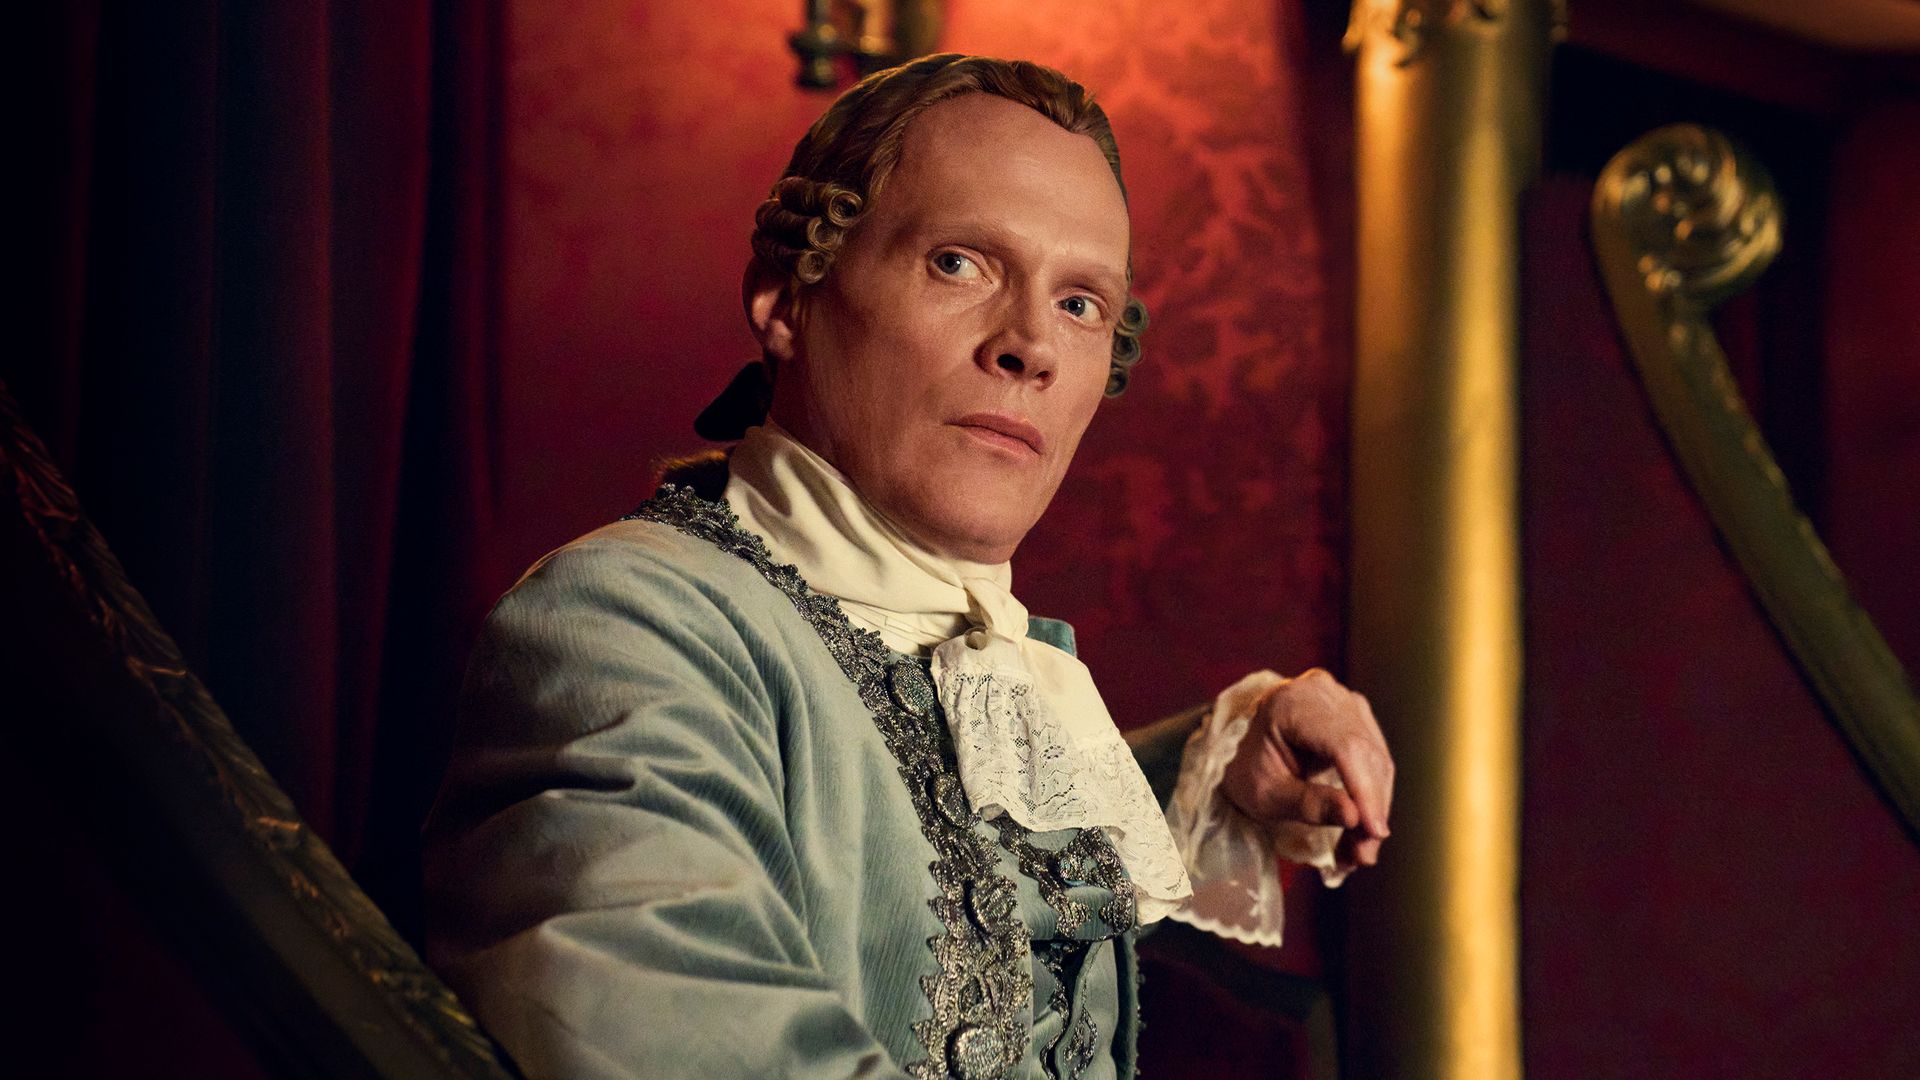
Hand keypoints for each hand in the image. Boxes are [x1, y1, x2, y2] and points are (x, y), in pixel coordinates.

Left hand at [1219, 668, 1393, 870]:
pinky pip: (1374, 759)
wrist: (1234, 746)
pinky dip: (1370, 797)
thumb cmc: (1243, 768)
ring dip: (1374, 809)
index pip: (1344, 746)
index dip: (1364, 791)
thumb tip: (1355, 818)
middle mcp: (1324, 692)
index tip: (1373, 832)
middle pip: (1365, 754)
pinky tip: (1361, 831)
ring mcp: (1342, 701)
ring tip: (1359, 853)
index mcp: (1293, 702)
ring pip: (1377, 759)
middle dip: (1370, 810)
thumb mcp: (1264, 794)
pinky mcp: (1354, 717)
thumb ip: (1308, 804)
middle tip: (1363, 856)